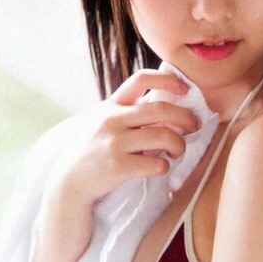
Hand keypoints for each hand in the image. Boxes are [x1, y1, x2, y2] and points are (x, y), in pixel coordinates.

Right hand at [50, 69, 198, 208]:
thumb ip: (126, 113)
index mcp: (110, 105)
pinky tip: (161, 168)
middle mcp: (112, 120)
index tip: (184, 90)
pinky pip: (157, 163)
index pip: (141, 78)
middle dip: (186, 117)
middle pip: (162, 108)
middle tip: (194, 126)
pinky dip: (165, 166)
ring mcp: (114, 142)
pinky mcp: (118, 166)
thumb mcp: (101, 123)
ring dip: (179, 145)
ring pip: (165, 136)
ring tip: (177, 151)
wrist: (68, 183)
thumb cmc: (91, 153)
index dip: (168, 80)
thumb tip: (166, 107)